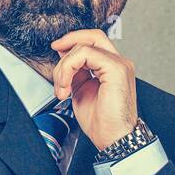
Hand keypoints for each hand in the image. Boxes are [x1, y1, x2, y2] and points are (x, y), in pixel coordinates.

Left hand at [49, 28, 138, 151]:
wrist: (113, 138)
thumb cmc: (101, 121)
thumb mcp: (80, 89)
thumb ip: (75, 72)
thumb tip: (64, 57)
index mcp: (111, 67)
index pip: (93, 42)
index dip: (72, 42)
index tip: (57, 49)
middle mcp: (118, 63)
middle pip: (93, 36)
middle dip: (69, 40)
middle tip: (55, 50)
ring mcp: (119, 65)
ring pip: (84, 46)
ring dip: (64, 66)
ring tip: (62, 87)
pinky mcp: (116, 70)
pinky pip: (85, 55)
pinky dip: (69, 68)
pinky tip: (67, 86)